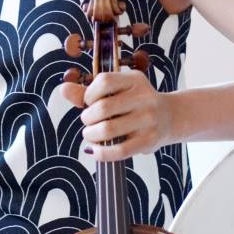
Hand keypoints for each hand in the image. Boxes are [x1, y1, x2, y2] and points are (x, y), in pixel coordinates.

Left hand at [58, 69, 175, 161]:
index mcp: (134, 80)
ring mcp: (148, 119)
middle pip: (103, 108)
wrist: (170, 117)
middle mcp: (144, 97)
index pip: (104, 82)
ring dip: (91, 135)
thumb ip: (88, 92)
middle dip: (87, 118)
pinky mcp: (149, 140)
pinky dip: (101, 153)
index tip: (89, 102)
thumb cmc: (136, 104)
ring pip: (108, 130)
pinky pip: (119, 150)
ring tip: (90, 135)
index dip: (89, 94)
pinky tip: (94, 150)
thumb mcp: (117, 91)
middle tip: (88, 122)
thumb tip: (63, 89)